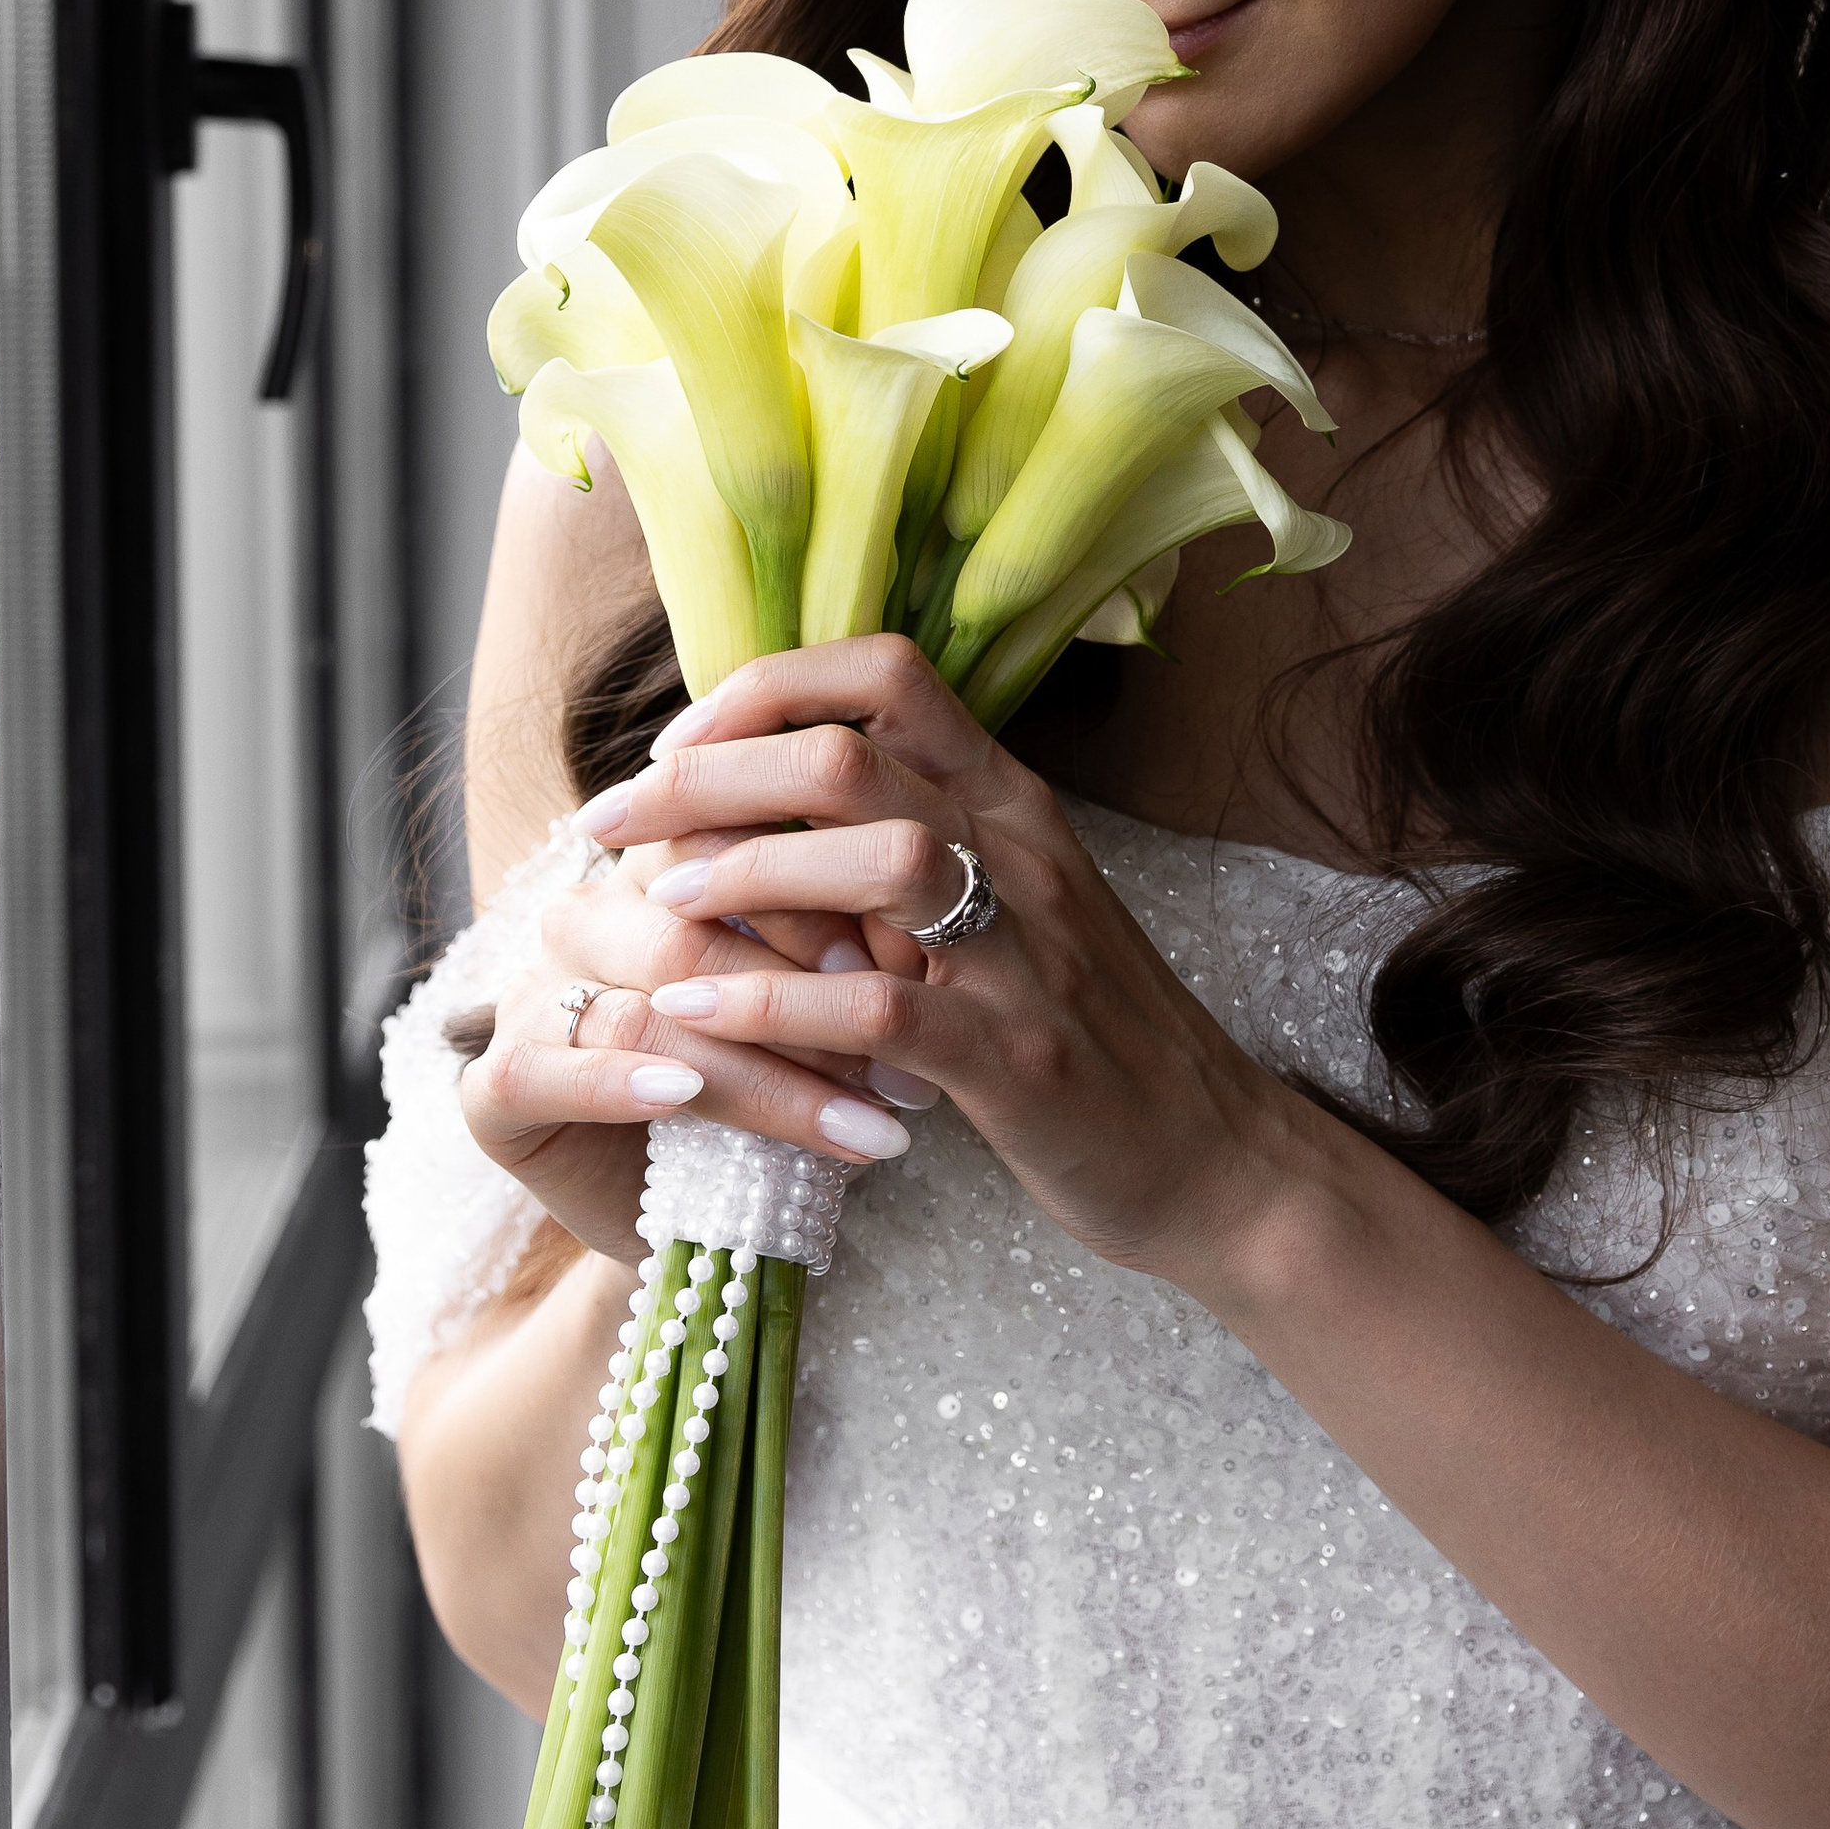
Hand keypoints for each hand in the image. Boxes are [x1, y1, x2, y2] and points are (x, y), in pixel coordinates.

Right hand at [460, 851, 917, 1264]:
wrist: (687, 1211)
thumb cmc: (765, 1089)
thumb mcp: (815, 1014)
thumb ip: (842, 962)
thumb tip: (922, 945)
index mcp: (659, 869)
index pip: (730, 843)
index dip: (821, 896)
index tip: (911, 955)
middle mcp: (586, 915)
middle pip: (690, 932)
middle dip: (804, 1000)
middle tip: (898, 1056)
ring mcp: (532, 995)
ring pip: (642, 1012)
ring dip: (757, 1072)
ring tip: (855, 1121)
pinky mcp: (495, 1083)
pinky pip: (546, 1071)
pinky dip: (619, 1085)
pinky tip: (684, 1099)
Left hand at [575, 639, 1315, 1280]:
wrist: (1212, 1156)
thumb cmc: (1087, 1029)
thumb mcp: (1010, 906)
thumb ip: (914, 845)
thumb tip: (770, 807)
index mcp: (1011, 802)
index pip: (886, 673)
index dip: (766, 687)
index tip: (680, 743)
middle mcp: (1020, 853)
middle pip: (846, 753)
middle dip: (707, 777)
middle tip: (617, 823)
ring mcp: (1024, 954)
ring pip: (874, 858)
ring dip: (745, 875)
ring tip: (664, 905)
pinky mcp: (1016, 1059)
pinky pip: (879, 1009)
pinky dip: (773, 1005)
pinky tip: (698, 1014)